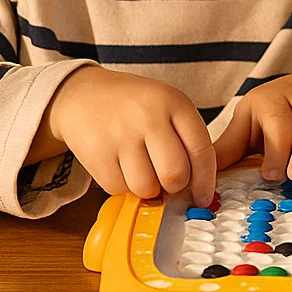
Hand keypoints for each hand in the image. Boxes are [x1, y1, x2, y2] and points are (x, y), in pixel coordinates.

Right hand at [41, 65, 216, 205]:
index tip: (203, 197)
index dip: (206, 180)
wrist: (85, 94)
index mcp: (175, 103)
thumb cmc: (136, 107)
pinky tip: (122, 169)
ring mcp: (121, 135)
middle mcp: (149, 117)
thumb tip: (199, 187)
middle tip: (168, 181)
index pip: (201, 149)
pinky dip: (124, 187)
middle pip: (175, 174)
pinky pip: (119, 189)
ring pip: (147, 187)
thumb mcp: (169, 106)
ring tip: (144, 172)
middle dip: (175, 187)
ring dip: (148, 190)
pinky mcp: (96, 153)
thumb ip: (187, 139)